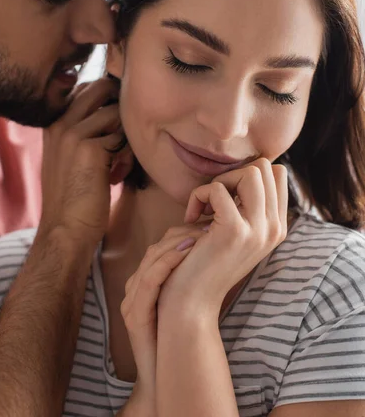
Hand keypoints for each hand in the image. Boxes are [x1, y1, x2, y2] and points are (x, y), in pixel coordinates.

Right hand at [39, 77, 132, 252]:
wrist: (66, 229)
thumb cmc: (74, 196)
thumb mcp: (69, 156)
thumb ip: (83, 130)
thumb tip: (114, 109)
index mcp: (53, 123)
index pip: (86, 87)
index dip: (107, 99)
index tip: (113, 125)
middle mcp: (60, 122)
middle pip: (101, 88)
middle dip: (120, 106)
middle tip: (121, 135)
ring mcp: (74, 133)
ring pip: (116, 113)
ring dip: (125, 135)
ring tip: (118, 162)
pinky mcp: (91, 148)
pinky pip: (123, 136)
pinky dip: (126, 154)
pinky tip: (116, 174)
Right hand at [120, 225, 206, 411]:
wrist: (172, 372)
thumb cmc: (184, 335)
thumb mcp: (188, 298)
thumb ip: (194, 274)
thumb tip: (218, 246)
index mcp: (146, 280)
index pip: (161, 246)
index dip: (184, 232)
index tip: (210, 225)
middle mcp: (136, 287)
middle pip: (155, 248)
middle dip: (182, 234)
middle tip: (208, 225)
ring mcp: (132, 301)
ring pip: (151, 259)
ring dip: (177, 244)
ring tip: (201, 235)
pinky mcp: (135, 315)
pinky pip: (149, 281)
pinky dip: (167, 262)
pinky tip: (186, 252)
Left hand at [157, 158, 287, 319]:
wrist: (191, 301)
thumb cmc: (205, 260)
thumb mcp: (236, 230)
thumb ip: (247, 205)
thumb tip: (249, 167)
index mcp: (277, 227)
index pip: (277, 174)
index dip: (246, 175)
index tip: (226, 198)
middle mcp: (274, 228)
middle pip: (265, 167)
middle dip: (233, 175)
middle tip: (213, 201)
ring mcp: (258, 230)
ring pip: (251, 171)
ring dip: (220, 182)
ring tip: (205, 207)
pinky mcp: (234, 231)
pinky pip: (217, 188)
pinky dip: (199, 195)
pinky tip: (191, 217)